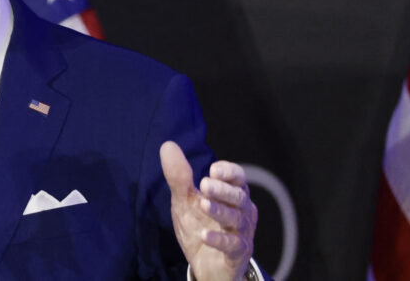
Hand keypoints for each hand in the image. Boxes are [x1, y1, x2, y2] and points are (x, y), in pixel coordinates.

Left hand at [160, 141, 256, 280]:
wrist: (205, 263)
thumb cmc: (199, 224)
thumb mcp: (185, 200)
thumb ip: (179, 176)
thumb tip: (167, 145)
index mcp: (232, 194)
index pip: (238, 177)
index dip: (229, 172)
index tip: (213, 169)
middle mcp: (242, 211)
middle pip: (239, 196)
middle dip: (223, 189)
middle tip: (205, 184)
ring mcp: (241, 233)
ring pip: (237, 219)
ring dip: (220, 211)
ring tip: (203, 204)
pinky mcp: (237, 253)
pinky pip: (232, 245)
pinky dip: (219, 239)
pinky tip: (204, 234)